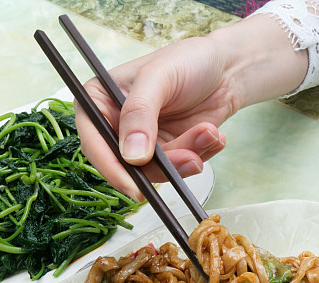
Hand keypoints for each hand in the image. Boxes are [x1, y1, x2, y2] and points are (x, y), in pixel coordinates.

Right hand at [75, 15, 307, 197]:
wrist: (225, 69)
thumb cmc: (188, 60)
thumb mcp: (159, 77)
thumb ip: (140, 112)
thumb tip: (131, 156)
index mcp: (99, 100)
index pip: (93, 142)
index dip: (111, 169)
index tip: (134, 187)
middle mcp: (116, 125)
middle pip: (125, 166)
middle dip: (161, 166)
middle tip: (190, 158)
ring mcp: (142, 142)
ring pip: (155, 172)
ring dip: (186, 158)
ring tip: (208, 133)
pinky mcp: (167, 153)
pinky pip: (178, 170)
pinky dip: (199, 155)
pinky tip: (212, 134)